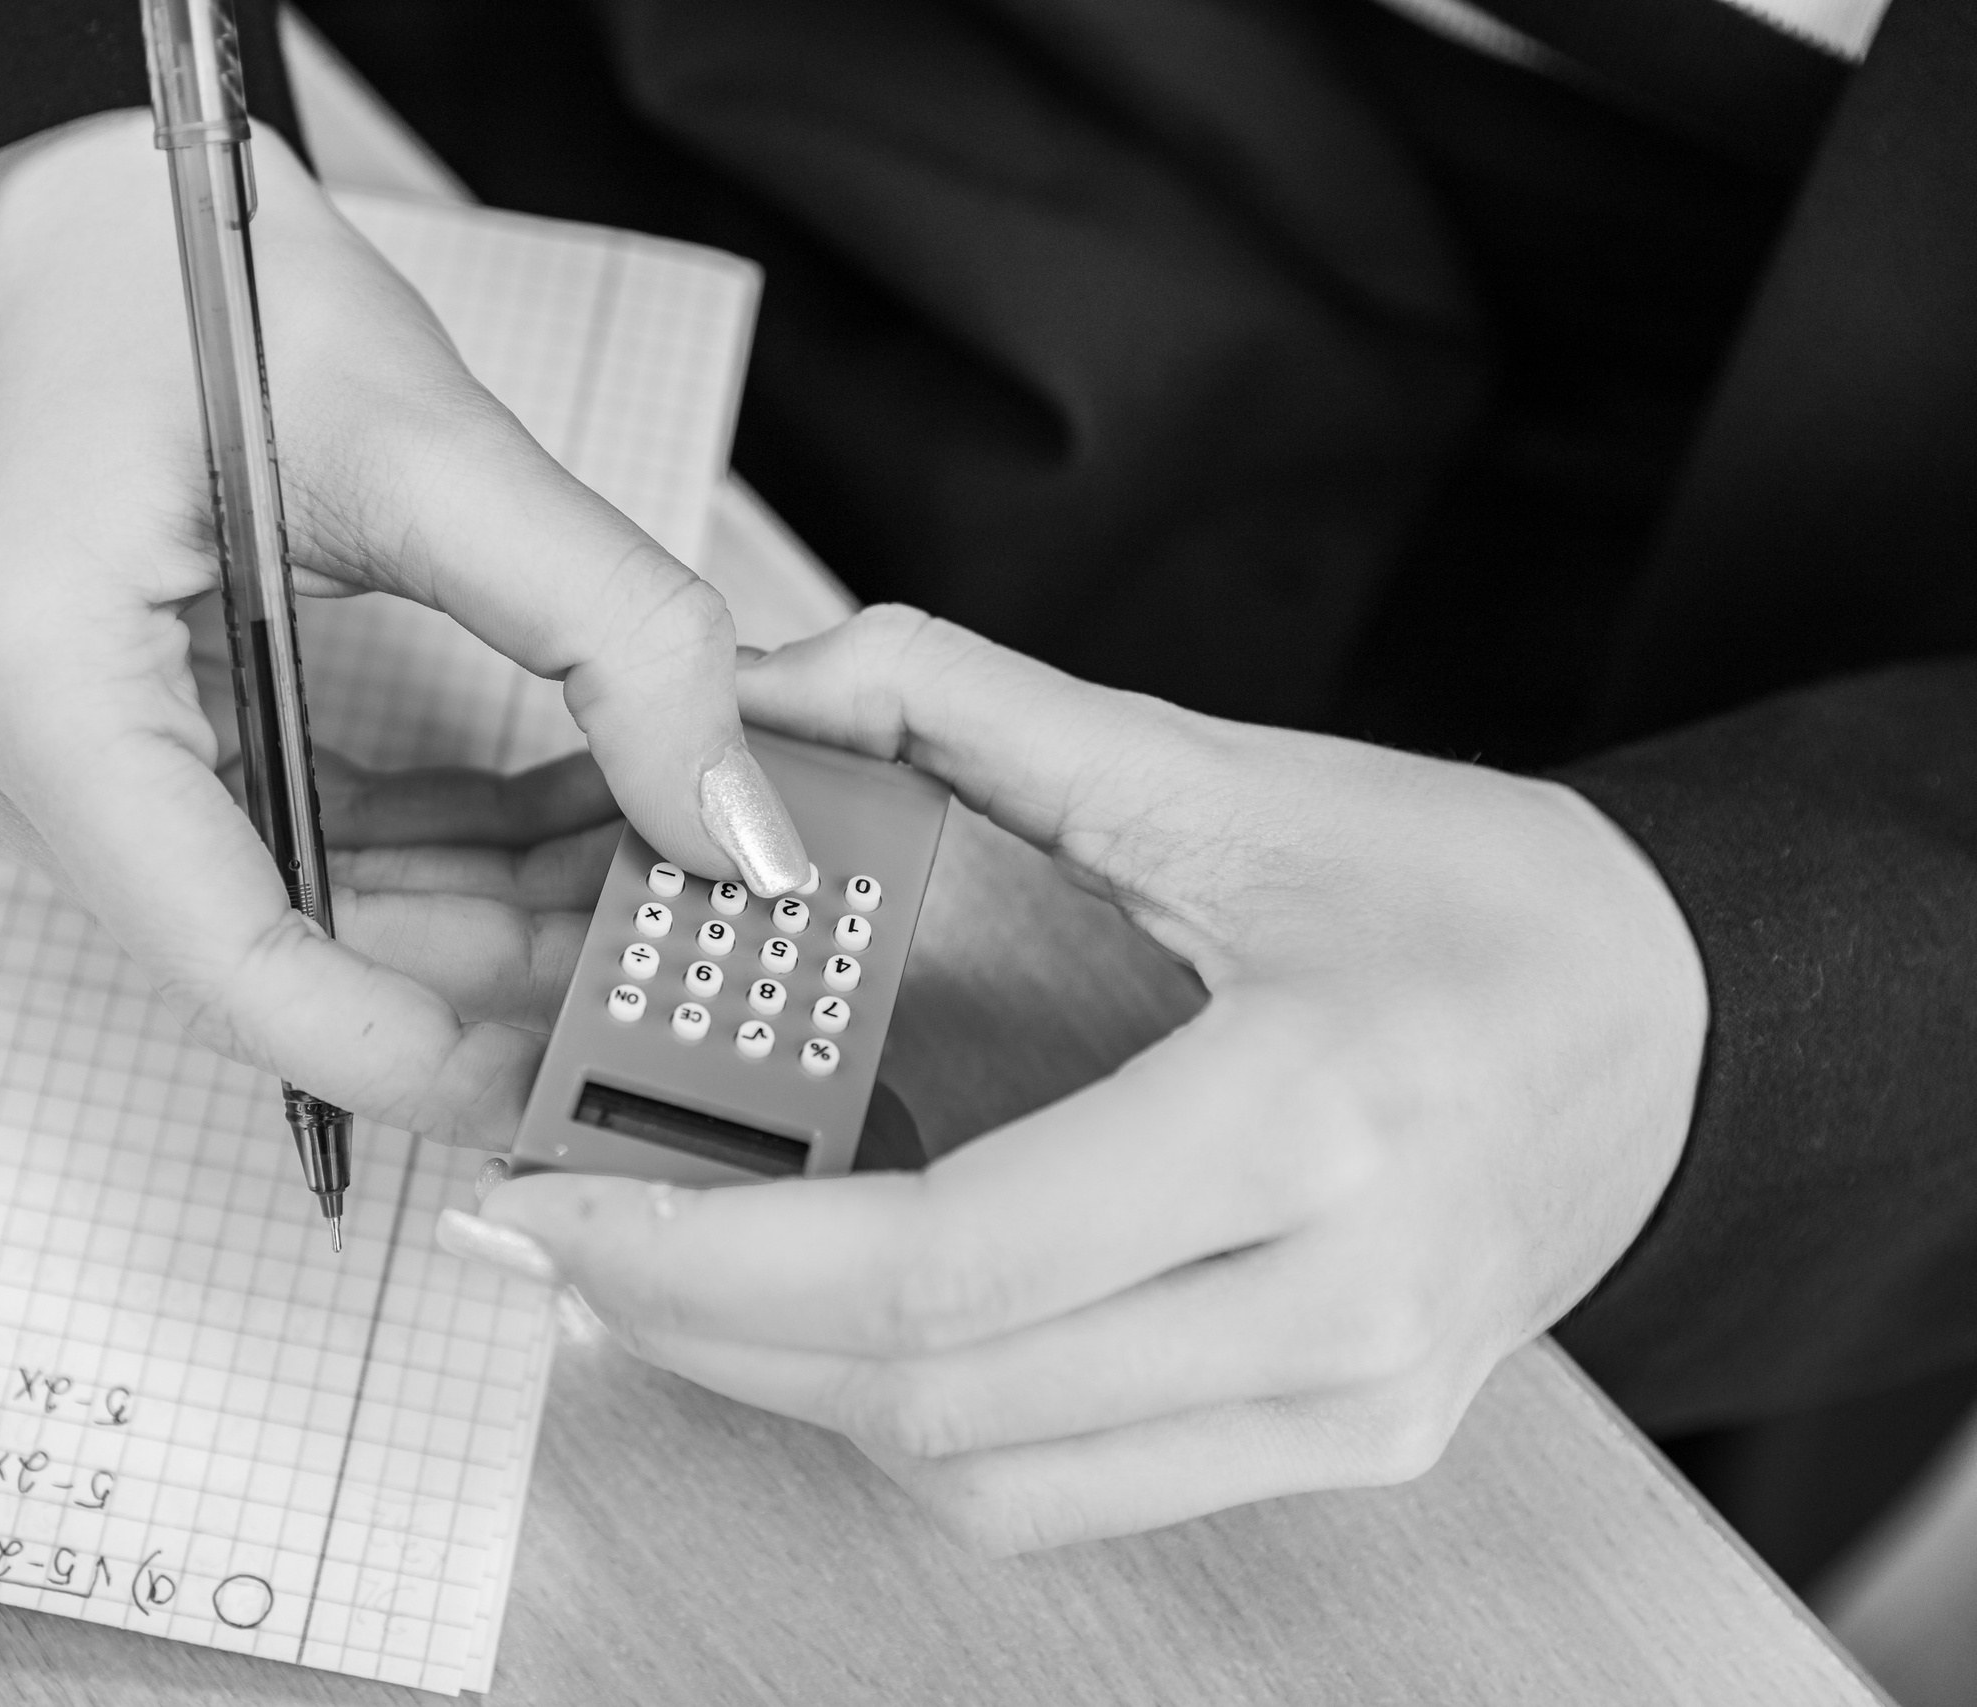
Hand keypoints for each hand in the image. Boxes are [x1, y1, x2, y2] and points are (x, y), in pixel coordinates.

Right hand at [0, 113, 804, 1144]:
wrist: (113, 219)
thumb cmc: (221, 285)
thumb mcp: (439, 448)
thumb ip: (613, 639)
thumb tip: (738, 831)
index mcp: (31, 688)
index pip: (232, 950)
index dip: (412, 1047)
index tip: (566, 1089)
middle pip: (279, 939)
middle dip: (491, 964)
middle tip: (668, 971)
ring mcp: (38, 769)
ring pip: (299, 907)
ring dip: (480, 907)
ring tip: (652, 884)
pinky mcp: (99, 756)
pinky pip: (286, 847)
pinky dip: (429, 848)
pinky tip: (572, 827)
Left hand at [442, 605, 1708, 1551]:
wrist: (1669, 1024)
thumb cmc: (1466, 892)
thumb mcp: (1230, 776)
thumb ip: (978, 712)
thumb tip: (772, 679)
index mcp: (1304, 1120)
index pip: (943, 1262)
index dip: (710, 1250)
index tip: (555, 1194)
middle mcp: (1337, 1304)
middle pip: (933, 1398)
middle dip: (702, 1324)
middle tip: (562, 1228)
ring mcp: (1348, 1407)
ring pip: (980, 1474)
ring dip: (787, 1385)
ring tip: (665, 1267)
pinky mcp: (1342, 1447)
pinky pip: (1063, 1491)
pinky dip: (912, 1423)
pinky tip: (831, 1325)